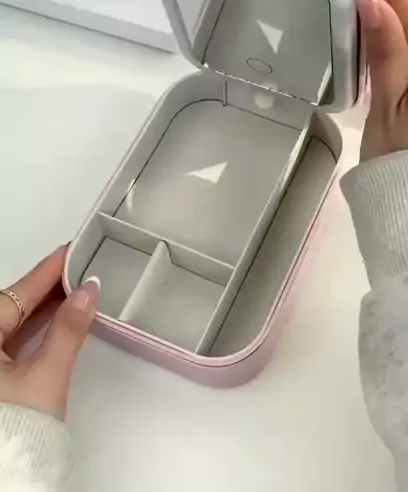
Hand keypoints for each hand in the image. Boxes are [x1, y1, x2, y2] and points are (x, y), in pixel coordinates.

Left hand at [0, 247, 97, 419]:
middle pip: (13, 307)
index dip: (47, 271)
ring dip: (45, 309)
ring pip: (15, 327)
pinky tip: (59, 322)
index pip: (17, 294)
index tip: (70, 250)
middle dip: (47, 288)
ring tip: (75, 290)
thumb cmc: (16, 431)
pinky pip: (16, 345)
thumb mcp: (47, 375)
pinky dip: (38, 332)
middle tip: (78, 268)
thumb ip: (68, 330)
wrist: (8, 478)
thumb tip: (87, 293)